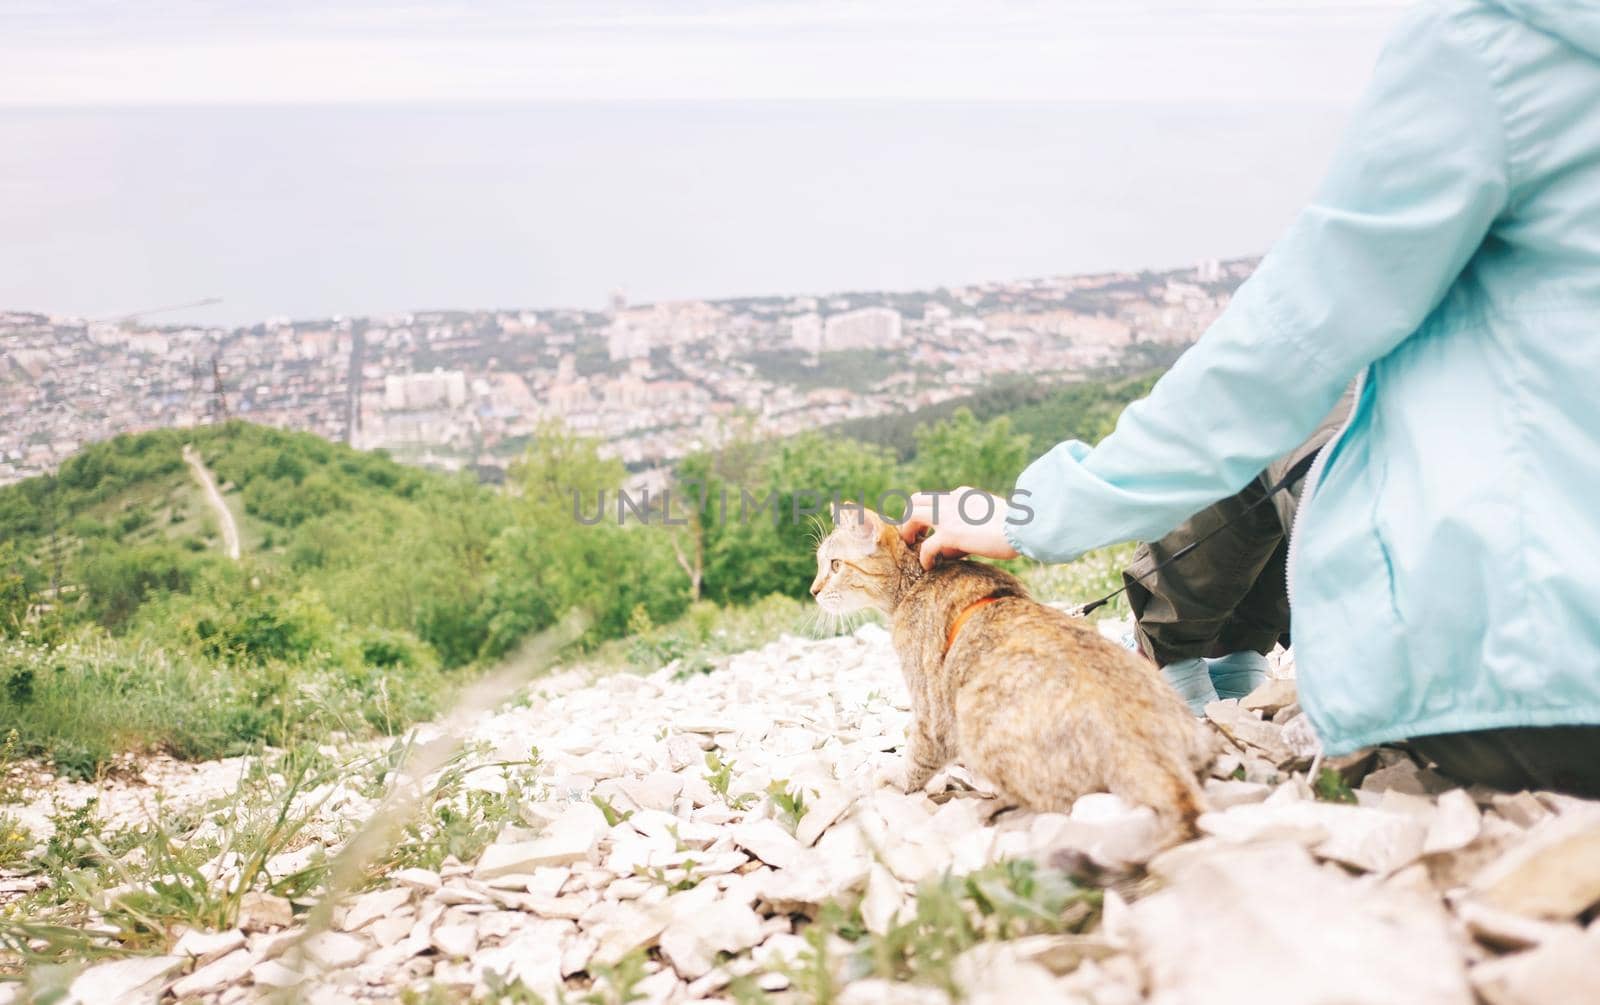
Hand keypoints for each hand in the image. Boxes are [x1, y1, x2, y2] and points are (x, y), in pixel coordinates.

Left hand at [897, 487, 1019, 569]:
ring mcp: (949, 515)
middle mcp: (953, 500)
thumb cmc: (1017, 527)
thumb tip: (960, 545)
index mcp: (963, 495)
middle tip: (914, 536)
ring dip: (908, 532)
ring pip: (911, 515)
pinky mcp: (951, 534)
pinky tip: (929, 567)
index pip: (936, 499)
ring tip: (913, 547)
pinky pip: (926, 547)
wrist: (1025, 528)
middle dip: (909, 518)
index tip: (932, 531)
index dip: (930, 515)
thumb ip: (974, 523)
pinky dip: (924, 558)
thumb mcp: (992, 517)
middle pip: (915, 500)